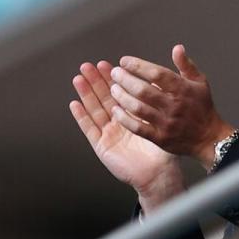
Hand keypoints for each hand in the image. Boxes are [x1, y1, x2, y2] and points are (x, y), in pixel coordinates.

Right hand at [69, 60, 185, 213]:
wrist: (159, 173)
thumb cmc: (163, 150)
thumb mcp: (163, 121)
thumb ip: (160, 102)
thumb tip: (158, 81)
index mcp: (133, 115)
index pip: (121, 93)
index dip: (114, 79)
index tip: (108, 64)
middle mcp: (119, 123)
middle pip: (105, 98)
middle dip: (96, 81)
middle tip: (88, 65)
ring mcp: (109, 134)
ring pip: (95, 110)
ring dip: (86, 94)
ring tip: (78, 78)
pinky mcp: (102, 146)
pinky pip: (90, 129)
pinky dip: (82, 117)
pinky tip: (75, 104)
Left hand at [108, 44, 234, 169]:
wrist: (209, 137)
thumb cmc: (202, 107)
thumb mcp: (200, 82)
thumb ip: (186, 65)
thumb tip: (177, 48)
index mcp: (183, 89)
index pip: (157, 74)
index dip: (138, 66)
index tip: (125, 61)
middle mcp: (174, 106)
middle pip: (143, 90)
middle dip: (125, 79)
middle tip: (115, 73)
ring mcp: (166, 123)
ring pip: (137, 108)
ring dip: (122, 97)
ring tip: (113, 89)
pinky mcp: (160, 138)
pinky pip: (137, 127)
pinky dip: (124, 118)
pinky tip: (116, 110)